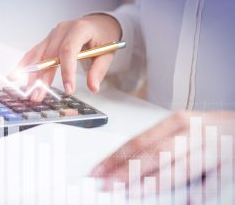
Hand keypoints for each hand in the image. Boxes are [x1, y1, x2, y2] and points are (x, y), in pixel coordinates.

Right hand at [8, 14, 121, 100]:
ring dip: (31, 74)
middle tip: (38, 95)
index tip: (68, 88)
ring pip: (39, 55)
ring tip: (27, 90)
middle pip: (49, 55)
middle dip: (42, 78)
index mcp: (79, 29)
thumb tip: (93, 87)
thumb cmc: (103, 35)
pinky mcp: (48, 41)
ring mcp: (53, 35)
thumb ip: (99, 70)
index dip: (66, 70)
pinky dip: (26, 64)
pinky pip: (34, 52)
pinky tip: (16, 75)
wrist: (98, 23)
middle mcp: (62, 31)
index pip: (68, 50)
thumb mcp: (107, 52)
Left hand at [91, 111, 234, 190]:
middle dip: (127, 171)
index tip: (98, 171)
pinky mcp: (228, 163)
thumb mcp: (180, 131)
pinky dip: (197, 191)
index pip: (137, 141)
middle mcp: (190, 133)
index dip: (115, 157)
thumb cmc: (206, 130)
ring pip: (177, 166)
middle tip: (107, 185)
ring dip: (152, 182)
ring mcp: (210, 147)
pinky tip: (184, 200)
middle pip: (153, 154)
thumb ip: (156, 146)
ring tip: (132, 192)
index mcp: (175, 123)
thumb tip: (124, 164)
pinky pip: (211, 181)